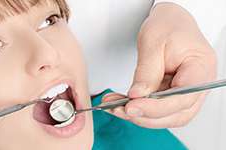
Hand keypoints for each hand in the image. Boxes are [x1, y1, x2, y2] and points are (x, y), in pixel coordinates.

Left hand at [105, 3, 216, 128]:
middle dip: (145, 116)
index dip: (156, 107)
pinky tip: (120, 103)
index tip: (132, 106)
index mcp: (200, 68)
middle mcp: (198, 85)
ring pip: (166, 117)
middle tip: (119, 109)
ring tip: (114, 106)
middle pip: (176, 114)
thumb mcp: (153, 43)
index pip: (182, 98)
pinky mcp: (173, 97)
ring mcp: (186, 93)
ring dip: (139, 116)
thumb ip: (147, 72)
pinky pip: (158, 110)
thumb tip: (136, 96)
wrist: (170, 23)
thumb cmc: (167, 26)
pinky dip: (139, 109)